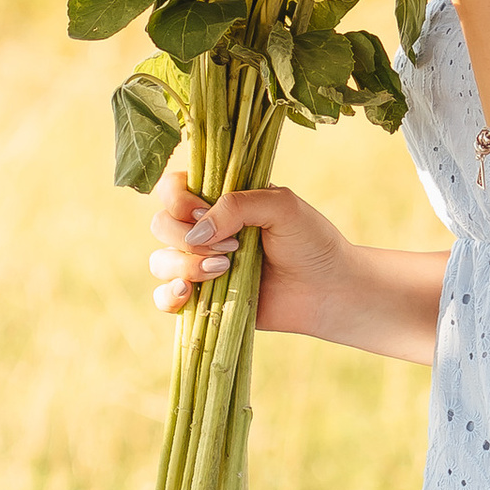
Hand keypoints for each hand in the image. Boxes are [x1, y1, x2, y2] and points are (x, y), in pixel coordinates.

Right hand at [148, 168, 359, 340]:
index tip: (202, 211)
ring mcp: (201, 266)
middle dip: (186, 237)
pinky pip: (164, 298)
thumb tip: (197, 232)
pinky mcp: (204, 300)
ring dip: (185, 265)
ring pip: (159, 262)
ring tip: (224, 271)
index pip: (172, 189)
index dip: (178, 199)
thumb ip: (237, 205)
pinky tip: (190, 293)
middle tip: (232, 248)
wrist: (329, 290)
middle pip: (160, 225)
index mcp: (219, 201)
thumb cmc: (311, 242)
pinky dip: (169, 296)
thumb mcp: (281, 206)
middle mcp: (205, 231)